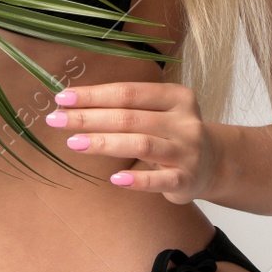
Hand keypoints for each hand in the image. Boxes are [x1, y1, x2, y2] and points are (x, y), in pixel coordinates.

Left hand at [44, 81, 220, 202]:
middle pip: (130, 117)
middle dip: (89, 117)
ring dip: (105, 143)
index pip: (128, 92)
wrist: (215, 164)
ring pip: (142, 143)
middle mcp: (184, 121)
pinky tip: (115, 179)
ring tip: (74, 143)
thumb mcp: (159, 112)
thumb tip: (73, 102)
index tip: (62, 98)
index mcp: (175, 97)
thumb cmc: (172, 133)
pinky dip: (138, 179)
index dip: (94, 94)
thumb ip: (128, 107)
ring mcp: (188, 151)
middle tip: (56, 120)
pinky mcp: (187, 179)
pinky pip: (160, 179)